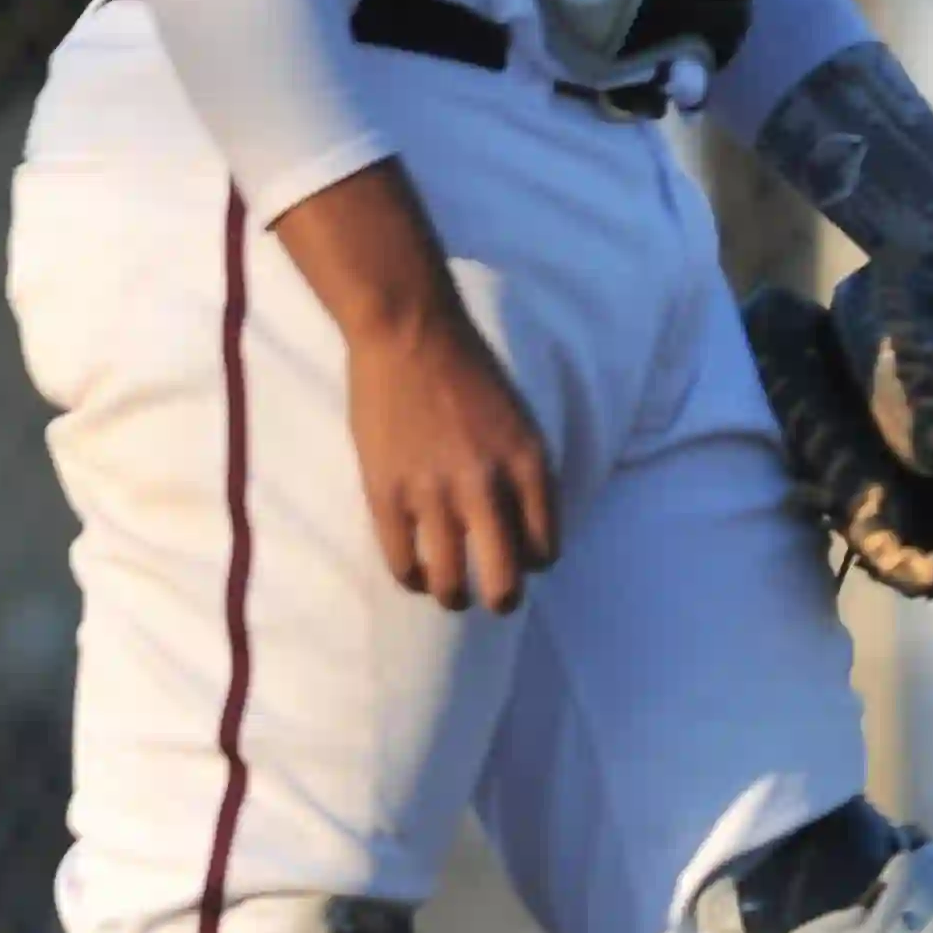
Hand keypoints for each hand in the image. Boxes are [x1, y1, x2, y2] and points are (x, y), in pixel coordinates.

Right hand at [272, 159, 562, 611]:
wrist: (409, 331)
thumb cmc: (468, 371)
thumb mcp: (519, 421)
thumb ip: (524, 473)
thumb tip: (523, 529)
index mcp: (528, 465)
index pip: (545, 547)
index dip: (536, 562)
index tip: (524, 559)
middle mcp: (485, 485)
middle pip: (505, 579)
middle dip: (504, 599)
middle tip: (497, 601)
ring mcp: (433, 492)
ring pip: (451, 581)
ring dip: (454, 597)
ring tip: (451, 595)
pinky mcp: (387, 491)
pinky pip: (402, 561)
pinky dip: (412, 578)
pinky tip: (416, 575)